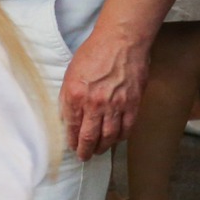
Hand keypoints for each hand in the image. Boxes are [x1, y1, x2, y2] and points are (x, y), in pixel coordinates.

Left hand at [61, 23, 148, 159]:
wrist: (121, 42)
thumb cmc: (93, 53)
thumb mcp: (70, 74)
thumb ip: (68, 96)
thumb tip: (67, 115)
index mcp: (75, 96)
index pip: (71, 127)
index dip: (72, 140)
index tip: (72, 147)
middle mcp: (95, 104)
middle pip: (90, 136)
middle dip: (86, 150)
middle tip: (84, 156)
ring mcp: (116, 105)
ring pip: (109, 136)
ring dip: (103, 147)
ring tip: (98, 151)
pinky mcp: (133, 103)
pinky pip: (127, 127)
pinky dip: (120, 137)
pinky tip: (116, 139)